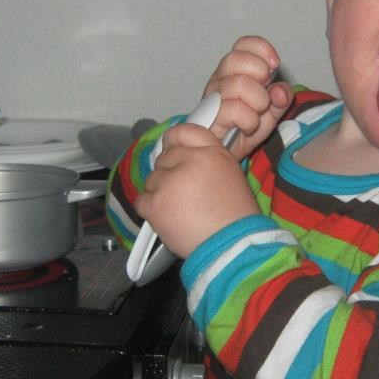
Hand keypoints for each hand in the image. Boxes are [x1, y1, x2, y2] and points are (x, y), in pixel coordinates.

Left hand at [134, 123, 259, 257]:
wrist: (231, 246)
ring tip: (179, 210)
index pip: (184, 132)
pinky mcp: (156, 203)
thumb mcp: (231, 175)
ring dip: (161, 193)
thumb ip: (207, 159)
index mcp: (212, 153)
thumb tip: (184, 156)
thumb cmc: (236, 217)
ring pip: (153, 179)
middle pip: (165, 157)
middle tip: (183, 194)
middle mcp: (190, 161)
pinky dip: (151, 209)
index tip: (173, 150)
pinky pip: (142, 200)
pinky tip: (167, 218)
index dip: (175, 141)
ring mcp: (170, 182)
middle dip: (170, 173)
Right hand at [203, 36, 293, 159]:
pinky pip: (233, 109)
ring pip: (238, 84)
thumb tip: (280, 90)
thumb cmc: (244, 127)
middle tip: (264, 93)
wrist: (226, 154)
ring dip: (258, 101)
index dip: (262, 50)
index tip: (274, 66)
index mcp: (234, 70)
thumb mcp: (271, 111)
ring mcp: (211, 98)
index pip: (243, 44)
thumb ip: (281, 98)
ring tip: (257, 113)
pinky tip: (248, 126)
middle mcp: (219, 79)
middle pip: (235, 58)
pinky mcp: (209, 118)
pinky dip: (249, 119)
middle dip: (259, 74)